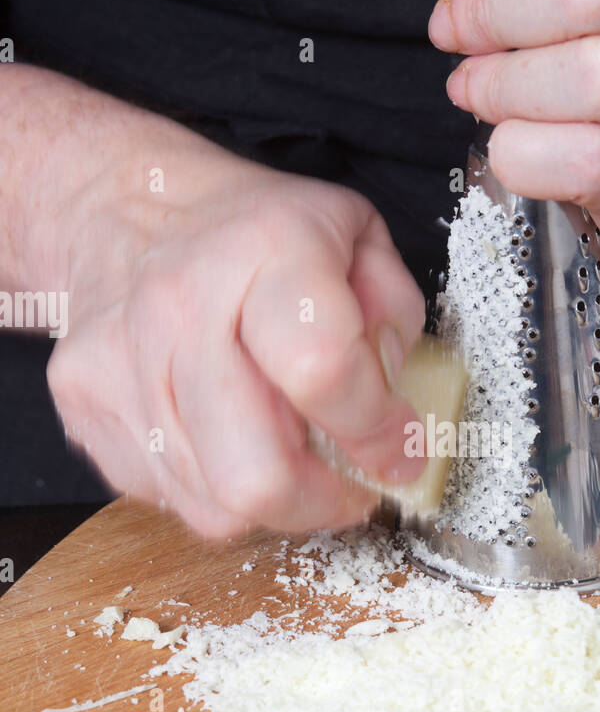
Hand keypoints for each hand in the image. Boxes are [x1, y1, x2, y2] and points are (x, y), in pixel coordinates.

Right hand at [48, 135, 424, 536]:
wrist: (120, 205)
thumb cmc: (250, 229)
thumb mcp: (354, 233)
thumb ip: (394, 312)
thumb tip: (395, 398)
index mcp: (266, 249)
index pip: (324, 373)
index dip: (378, 433)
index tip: (401, 449)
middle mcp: (182, 305)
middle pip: (259, 474)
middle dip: (326, 502)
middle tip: (353, 486)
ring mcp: (121, 362)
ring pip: (216, 506)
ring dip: (276, 501)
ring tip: (294, 456)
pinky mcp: (85, 405)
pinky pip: (171, 498)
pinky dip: (218, 490)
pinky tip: (234, 440)